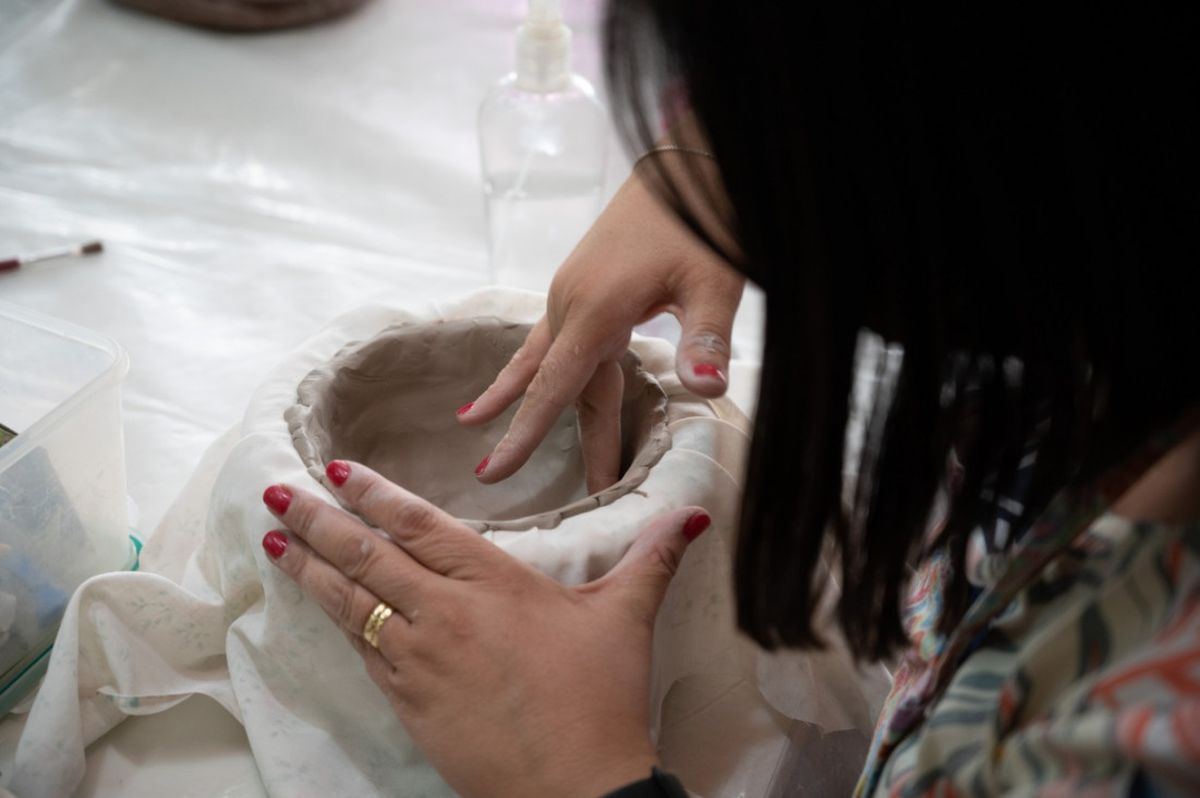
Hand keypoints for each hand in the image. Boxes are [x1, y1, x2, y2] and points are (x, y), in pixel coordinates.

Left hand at [260, 461, 710, 797]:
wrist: (573, 788)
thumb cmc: (600, 698)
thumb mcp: (626, 618)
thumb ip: (651, 557)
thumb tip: (692, 515)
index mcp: (495, 581)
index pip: (421, 524)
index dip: (376, 494)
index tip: (338, 469)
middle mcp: (447, 612)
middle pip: (369, 556)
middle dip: (320, 520)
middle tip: (278, 491)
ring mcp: (420, 659)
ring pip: (352, 602)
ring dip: (309, 567)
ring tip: (275, 538)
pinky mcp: (408, 702)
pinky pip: (362, 650)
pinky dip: (334, 620)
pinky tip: (318, 604)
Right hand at [459, 168, 744, 491]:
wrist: (683, 162)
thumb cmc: (701, 219)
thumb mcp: (713, 280)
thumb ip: (705, 337)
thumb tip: (708, 392)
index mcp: (596, 309)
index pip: (553, 387)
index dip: (524, 432)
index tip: (495, 471)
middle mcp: (571, 303)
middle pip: (553, 385)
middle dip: (534, 435)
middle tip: (502, 481)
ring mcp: (570, 292)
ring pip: (545, 361)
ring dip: (522, 399)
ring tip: (476, 426)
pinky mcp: (579, 285)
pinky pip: (547, 338)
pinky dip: (528, 365)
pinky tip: (512, 379)